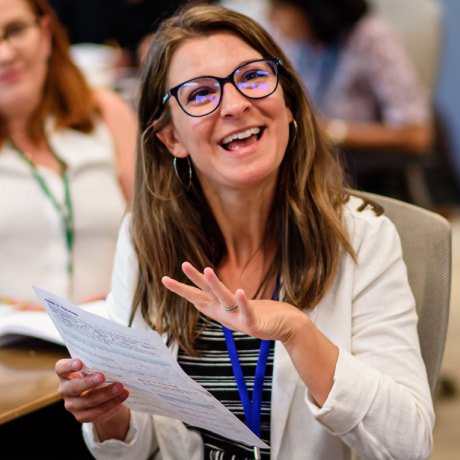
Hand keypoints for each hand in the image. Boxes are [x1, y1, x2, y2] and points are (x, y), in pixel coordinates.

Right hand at [55, 358, 129, 437]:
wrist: (98, 393)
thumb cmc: (95, 373)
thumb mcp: (93, 367)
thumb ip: (96, 363)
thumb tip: (113, 359)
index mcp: (65, 374)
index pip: (61, 368)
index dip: (69, 366)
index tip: (80, 363)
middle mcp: (65, 390)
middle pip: (73, 388)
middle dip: (89, 382)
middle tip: (103, 377)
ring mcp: (72, 405)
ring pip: (88, 402)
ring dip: (106, 394)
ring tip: (120, 387)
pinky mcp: (82, 416)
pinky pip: (97, 413)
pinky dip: (111, 405)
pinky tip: (121, 398)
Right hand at [161, 262, 303, 342]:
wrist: (287, 327)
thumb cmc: (263, 314)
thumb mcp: (237, 307)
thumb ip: (221, 303)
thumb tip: (200, 301)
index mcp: (222, 309)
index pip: (199, 295)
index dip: (182, 288)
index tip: (165, 279)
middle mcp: (226, 314)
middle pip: (203, 297)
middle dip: (186, 287)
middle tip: (166, 278)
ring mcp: (239, 320)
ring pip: (224, 300)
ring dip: (214, 285)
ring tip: (206, 269)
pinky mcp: (254, 325)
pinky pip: (247, 311)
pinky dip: (243, 301)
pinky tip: (239, 290)